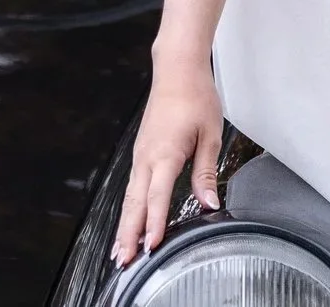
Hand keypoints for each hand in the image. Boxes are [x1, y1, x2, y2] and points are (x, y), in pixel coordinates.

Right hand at [111, 51, 222, 266]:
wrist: (177, 69)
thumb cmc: (195, 96)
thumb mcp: (209, 134)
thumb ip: (205, 172)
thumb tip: (208, 203)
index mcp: (165, 152)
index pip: (158, 196)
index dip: (155, 223)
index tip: (151, 246)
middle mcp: (147, 156)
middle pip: (135, 202)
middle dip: (128, 233)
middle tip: (122, 261)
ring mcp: (140, 154)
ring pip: (130, 196)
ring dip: (125, 224)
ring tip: (120, 251)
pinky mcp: (141, 152)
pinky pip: (132, 186)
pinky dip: (129, 208)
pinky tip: (130, 221)